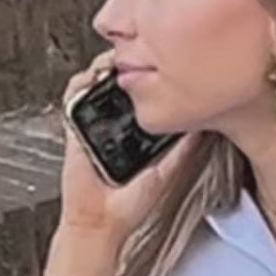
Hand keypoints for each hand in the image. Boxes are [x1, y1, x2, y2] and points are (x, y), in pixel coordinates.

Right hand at [58, 63, 189, 246]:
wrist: (101, 219)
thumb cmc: (129, 205)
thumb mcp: (165, 171)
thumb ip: (182, 150)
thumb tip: (201, 127)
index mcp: (135, 131)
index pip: (142, 93)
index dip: (149, 75)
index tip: (160, 62)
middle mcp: (114, 124)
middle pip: (119, 82)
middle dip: (126, 64)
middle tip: (138, 56)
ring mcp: (94, 123)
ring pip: (97, 81)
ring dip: (105, 67)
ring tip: (115, 63)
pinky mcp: (75, 126)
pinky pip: (74, 95)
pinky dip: (82, 82)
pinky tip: (94, 78)